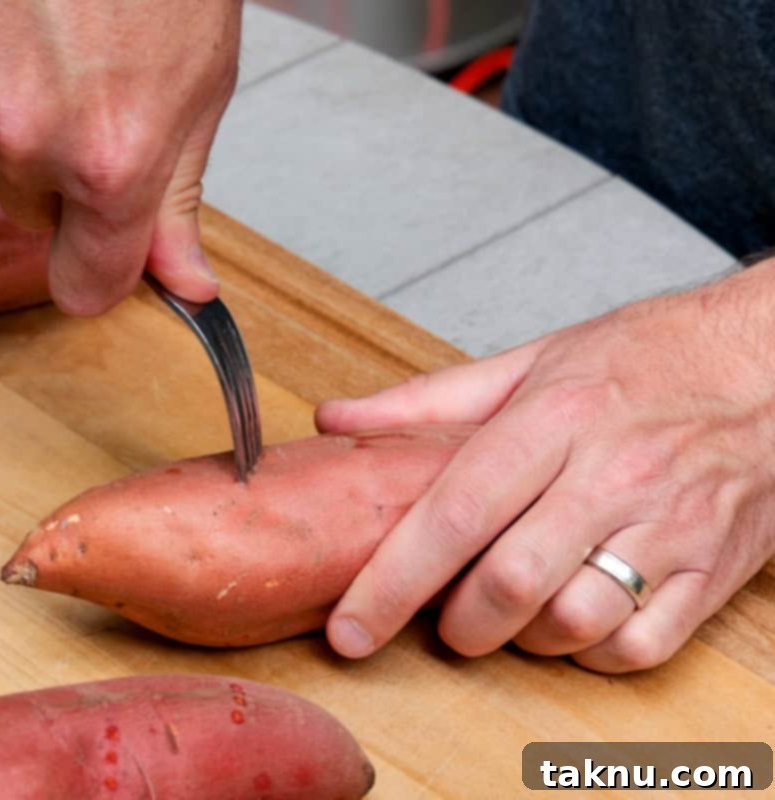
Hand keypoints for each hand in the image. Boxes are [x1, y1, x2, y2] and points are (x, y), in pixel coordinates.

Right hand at [0, 0, 241, 314]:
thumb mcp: (199, 92)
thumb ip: (176, 202)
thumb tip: (185, 285)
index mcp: (110, 162)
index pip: (84, 287)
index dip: (100, 268)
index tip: (109, 246)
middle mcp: (25, 138)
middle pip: (32, 215)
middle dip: (62, 178)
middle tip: (98, 95)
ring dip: (18, 111)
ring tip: (61, 35)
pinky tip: (16, 13)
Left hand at [317, 259, 774, 672]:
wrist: (769, 360)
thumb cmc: (642, 360)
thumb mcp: (529, 362)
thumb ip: (426, 401)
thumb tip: (335, 419)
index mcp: (555, 417)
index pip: (454, 513)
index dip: (392, 582)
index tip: (351, 628)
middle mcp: (613, 474)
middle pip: (510, 584)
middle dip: (456, 624)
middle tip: (441, 618)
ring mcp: (672, 526)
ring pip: (574, 623)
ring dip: (523, 638)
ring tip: (510, 611)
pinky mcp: (713, 569)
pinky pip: (639, 646)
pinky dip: (591, 652)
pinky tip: (574, 617)